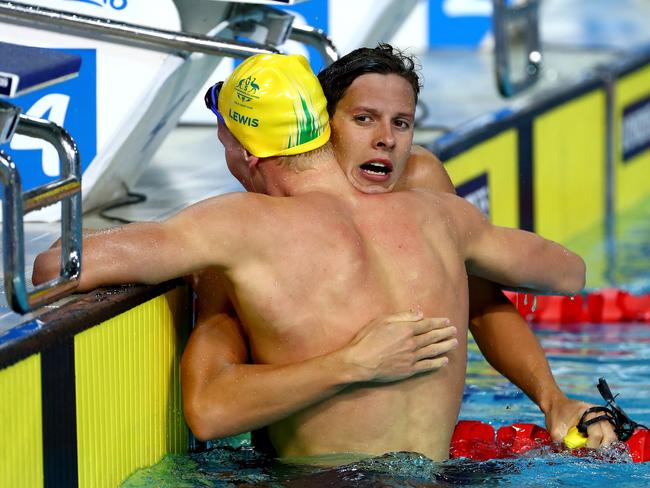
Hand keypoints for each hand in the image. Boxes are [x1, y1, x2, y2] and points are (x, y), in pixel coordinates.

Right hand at [341, 311, 457, 382]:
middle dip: (446, 333)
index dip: (439, 323)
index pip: (427, 324)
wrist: (360, 362)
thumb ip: (402, 316)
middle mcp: (412, 343)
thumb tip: (420, 314)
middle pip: (433, 337)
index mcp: (406, 329)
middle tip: (455, 331)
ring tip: (454, 343)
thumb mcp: (382, 321)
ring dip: (445, 346)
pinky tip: (444, 361)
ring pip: (433, 350)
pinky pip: (427, 365)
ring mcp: (412, 357)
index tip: (447, 321)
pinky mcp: (409, 370)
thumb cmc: (367, 339)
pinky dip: (437, 363)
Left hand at [544, 394, 618, 448]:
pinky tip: (595, 444)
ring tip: (592, 448)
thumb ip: (562, 444)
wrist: (556, 403)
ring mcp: (603, 415)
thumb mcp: (555, 430)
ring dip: (604, 445)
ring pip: (612, 436)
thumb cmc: (555, 416)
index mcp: (587, 412)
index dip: (591, 447)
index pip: (596, 434)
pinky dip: (605, 441)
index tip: (583, 451)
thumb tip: (571, 458)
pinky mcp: (604, 420)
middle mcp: (598, 412)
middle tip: (590, 453)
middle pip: (609, 436)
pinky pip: (610, 434)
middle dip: (601, 448)